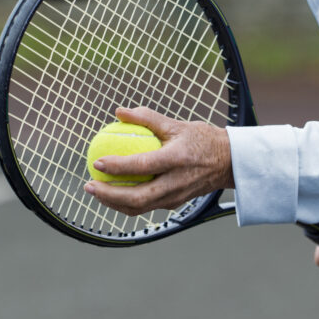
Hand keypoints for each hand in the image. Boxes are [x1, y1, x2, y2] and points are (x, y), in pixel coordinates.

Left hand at [84, 107, 232, 216]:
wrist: (229, 163)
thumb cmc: (202, 140)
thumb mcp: (176, 124)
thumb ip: (147, 118)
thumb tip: (119, 111)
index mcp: (177, 159)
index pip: (142, 166)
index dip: (117, 166)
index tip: (98, 162)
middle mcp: (176, 182)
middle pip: (137, 197)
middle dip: (108, 195)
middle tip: (89, 185)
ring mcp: (175, 197)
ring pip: (139, 207)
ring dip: (113, 202)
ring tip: (96, 192)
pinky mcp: (174, 204)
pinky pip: (145, 207)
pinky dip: (126, 203)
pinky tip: (113, 193)